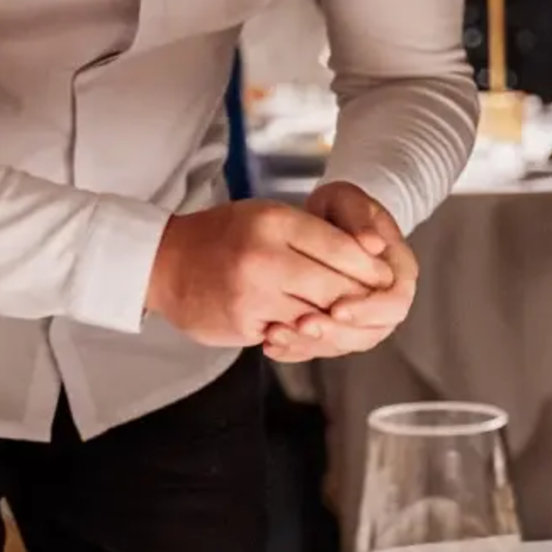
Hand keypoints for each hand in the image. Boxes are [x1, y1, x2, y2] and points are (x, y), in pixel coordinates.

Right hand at [147, 200, 394, 346]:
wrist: (165, 262)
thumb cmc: (225, 234)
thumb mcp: (268, 216)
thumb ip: (313, 234)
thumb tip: (369, 257)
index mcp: (275, 221)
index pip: (340, 248)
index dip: (369, 266)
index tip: (386, 274)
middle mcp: (265, 257)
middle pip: (334, 287)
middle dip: (361, 298)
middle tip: (378, 303)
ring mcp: (252, 295)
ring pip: (316, 316)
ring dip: (337, 321)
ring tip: (352, 318)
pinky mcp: (243, 325)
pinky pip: (289, 335)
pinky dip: (306, 334)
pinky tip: (315, 329)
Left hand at [264, 183, 417, 363]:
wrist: (326, 221)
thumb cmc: (339, 207)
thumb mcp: (347, 200)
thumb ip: (359, 219)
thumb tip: (373, 244)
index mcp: (399, 269)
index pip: (394, 301)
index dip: (368, 308)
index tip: (337, 307)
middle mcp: (386, 299)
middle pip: (371, 331)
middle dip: (336, 332)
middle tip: (303, 325)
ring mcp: (364, 317)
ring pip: (345, 343)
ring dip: (312, 343)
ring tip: (277, 333)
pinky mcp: (339, 327)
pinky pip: (322, 347)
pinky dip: (297, 348)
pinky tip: (270, 343)